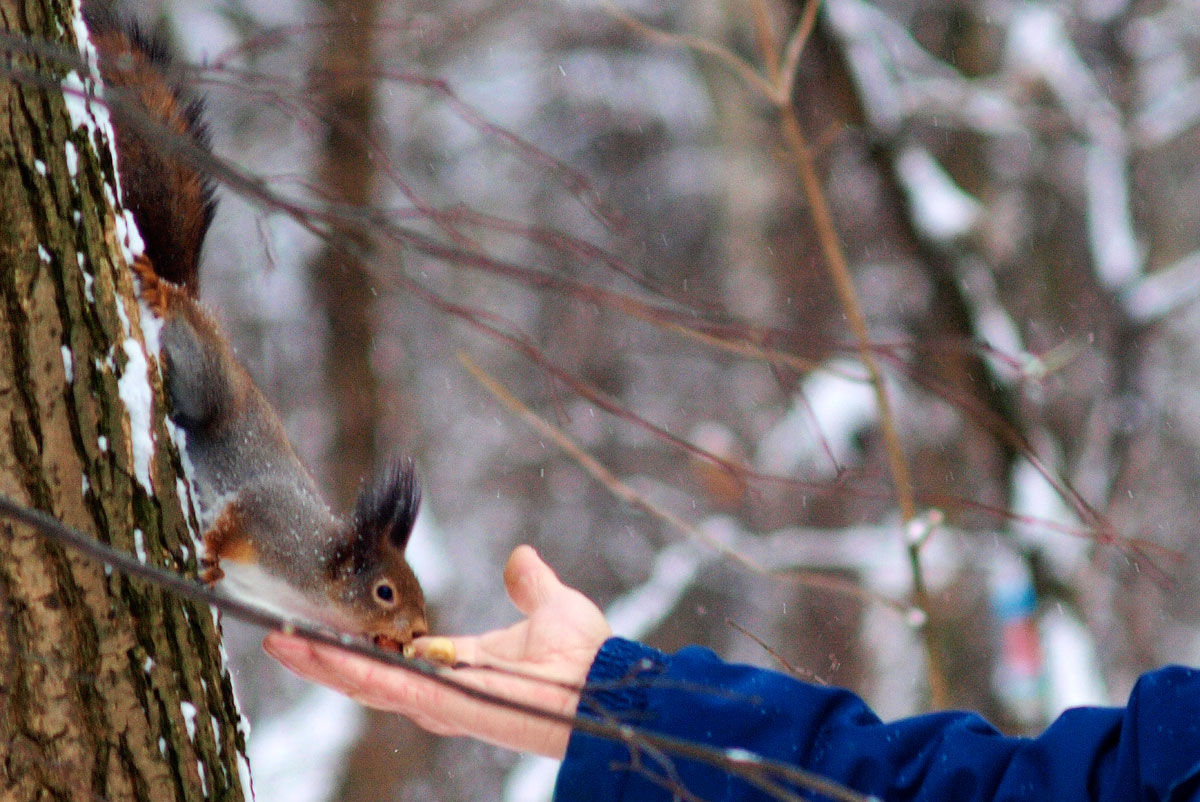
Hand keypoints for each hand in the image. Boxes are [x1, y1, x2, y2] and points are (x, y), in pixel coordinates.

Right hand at [263, 545, 610, 757]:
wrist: (606, 683)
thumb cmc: (586, 654)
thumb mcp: (551, 604)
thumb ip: (530, 585)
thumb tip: (520, 558)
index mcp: (460, 663)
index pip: (396, 655)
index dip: (361, 640)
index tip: (328, 621)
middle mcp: (442, 686)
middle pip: (367, 673)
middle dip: (322, 655)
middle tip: (278, 633)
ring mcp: (438, 699)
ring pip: (364, 682)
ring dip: (319, 662)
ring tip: (277, 639)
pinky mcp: (442, 705)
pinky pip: (383, 687)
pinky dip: (342, 669)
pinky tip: (308, 651)